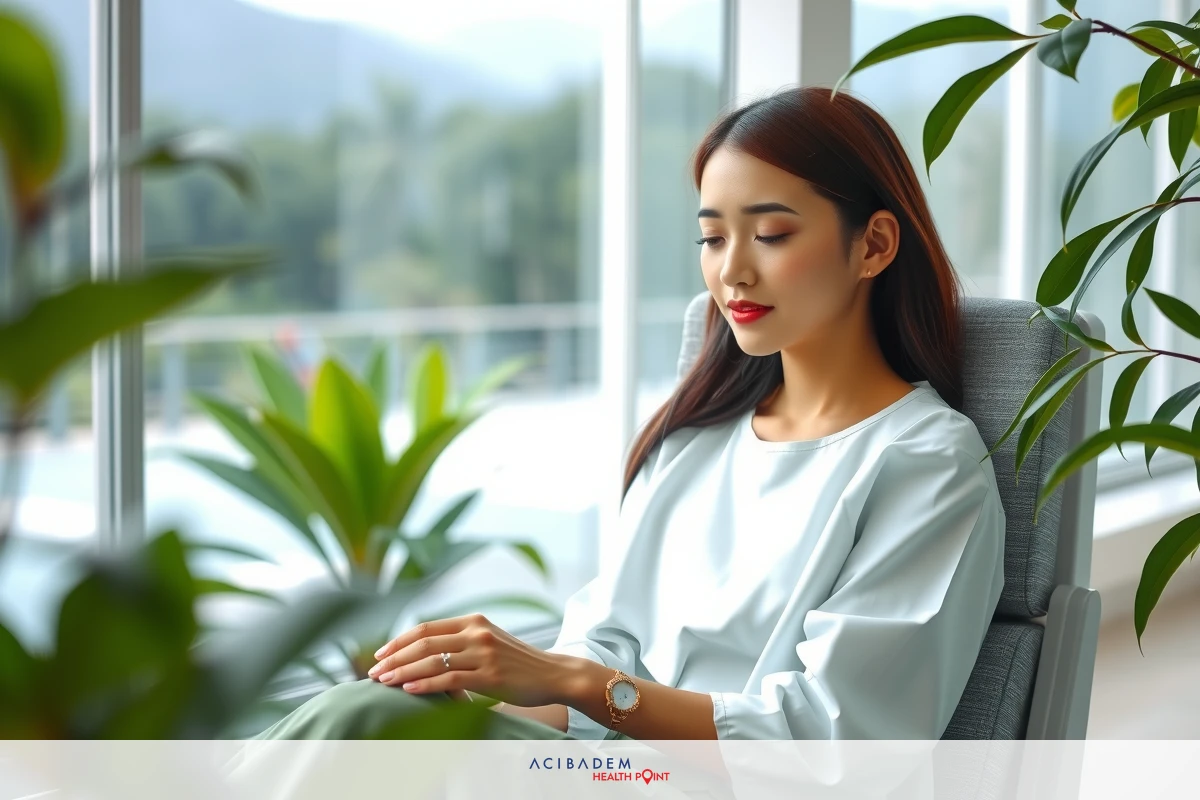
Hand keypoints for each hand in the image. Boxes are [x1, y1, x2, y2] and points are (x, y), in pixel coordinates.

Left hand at [368, 613, 569, 707]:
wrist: (553, 673)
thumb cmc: (518, 663)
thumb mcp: (489, 642)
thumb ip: (461, 642)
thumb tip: (423, 653)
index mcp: (474, 621)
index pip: (426, 628)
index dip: (399, 641)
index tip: (380, 654)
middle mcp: (476, 632)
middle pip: (424, 642)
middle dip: (394, 657)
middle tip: (374, 671)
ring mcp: (483, 653)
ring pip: (432, 660)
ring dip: (403, 671)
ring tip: (384, 681)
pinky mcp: (489, 675)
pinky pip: (450, 679)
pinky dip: (425, 684)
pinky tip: (409, 690)